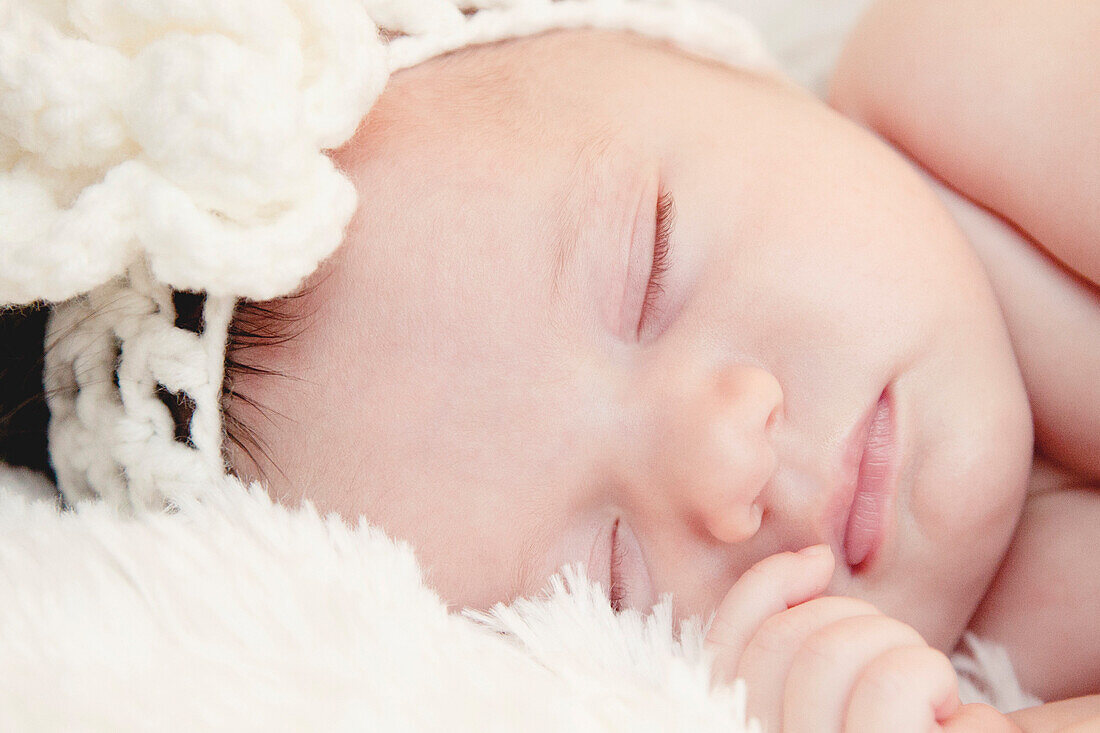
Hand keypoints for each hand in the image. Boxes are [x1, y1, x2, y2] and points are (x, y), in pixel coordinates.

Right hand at [704, 547, 1019, 731]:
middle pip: (782, 646)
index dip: (762, 588)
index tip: (818, 561)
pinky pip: (895, 686)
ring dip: (903, 656)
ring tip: (933, 700)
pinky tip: (960, 727)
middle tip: (900, 661)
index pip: (723, 654)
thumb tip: (810, 558)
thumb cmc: (938, 721)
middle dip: (855, 624)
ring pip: (832, 657)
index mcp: (765, 732)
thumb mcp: (850, 671)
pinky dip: (941, 685)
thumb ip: (794, 627)